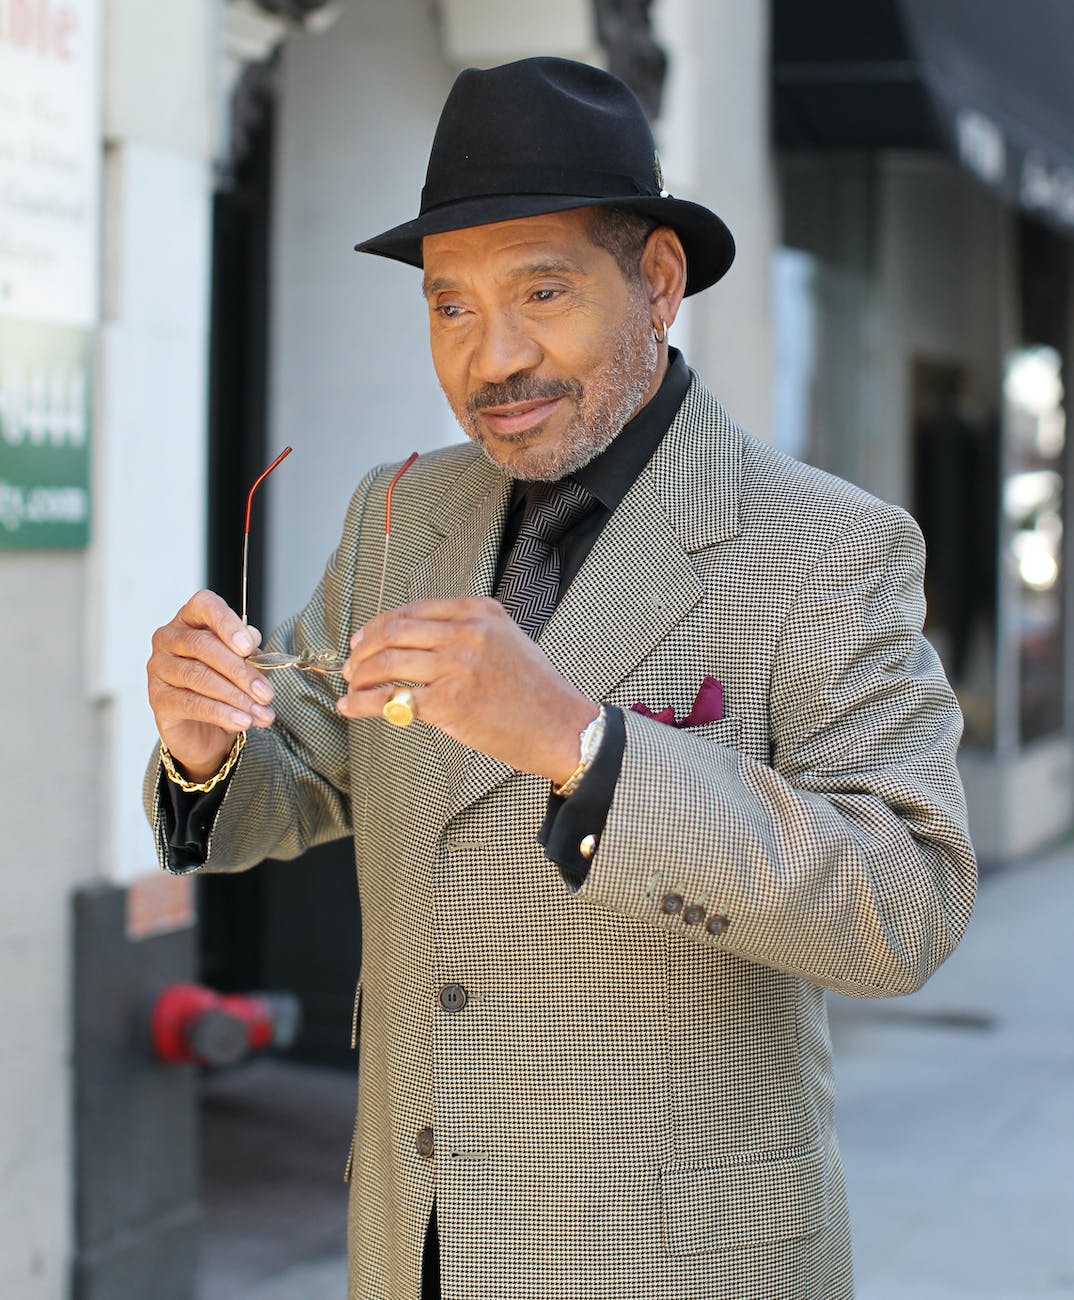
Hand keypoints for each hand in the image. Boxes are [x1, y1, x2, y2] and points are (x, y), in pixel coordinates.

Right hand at [147, 589, 276, 780]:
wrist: (205, 728)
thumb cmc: (225, 684)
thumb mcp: (244, 664)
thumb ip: (248, 651)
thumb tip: (253, 638)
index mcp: (191, 619)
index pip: (204, 605)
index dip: (226, 623)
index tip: (248, 647)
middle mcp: (169, 638)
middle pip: (203, 646)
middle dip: (240, 671)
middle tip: (266, 694)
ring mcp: (159, 667)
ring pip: (198, 676)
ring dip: (235, 697)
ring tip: (261, 713)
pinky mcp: (157, 698)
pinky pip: (191, 703)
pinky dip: (220, 713)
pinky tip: (241, 721)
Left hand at [337, 597, 596, 783]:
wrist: (560, 725)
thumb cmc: (534, 689)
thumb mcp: (505, 639)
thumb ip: (464, 631)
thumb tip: (412, 642)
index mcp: (479, 611)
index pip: (412, 610)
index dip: (378, 625)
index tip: (362, 639)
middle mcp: (466, 633)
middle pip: (394, 632)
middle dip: (363, 649)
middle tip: (351, 664)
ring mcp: (456, 666)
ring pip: (388, 663)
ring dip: (360, 676)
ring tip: (351, 686)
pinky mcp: (449, 702)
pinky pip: (393, 699)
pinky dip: (364, 704)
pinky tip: (351, 707)